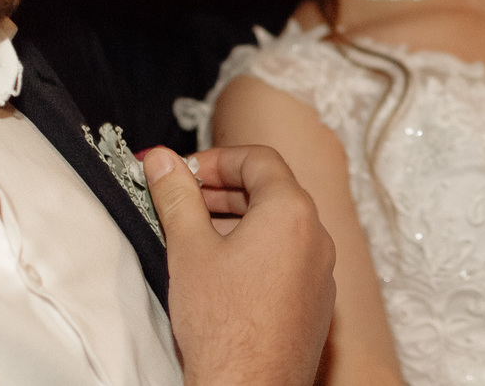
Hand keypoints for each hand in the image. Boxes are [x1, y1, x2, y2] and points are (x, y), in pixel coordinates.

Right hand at [144, 146, 336, 385]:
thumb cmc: (224, 327)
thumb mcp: (189, 249)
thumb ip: (176, 196)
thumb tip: (162, 160)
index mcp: (292, 211)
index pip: (258, 158)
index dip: (216, 160)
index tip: (184, 173)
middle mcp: (317, 235)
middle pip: (271, 189)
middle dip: (223, 189)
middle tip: (183, 199)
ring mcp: (322, 270)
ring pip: (280, 225)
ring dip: (239, 220)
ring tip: (195, 235)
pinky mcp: (317, 300)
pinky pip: (289, 257)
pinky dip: (258, 250)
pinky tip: (222, 271)